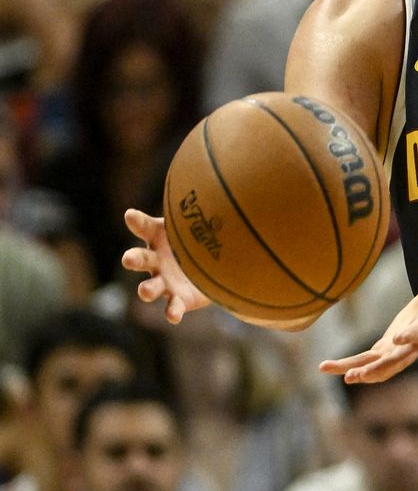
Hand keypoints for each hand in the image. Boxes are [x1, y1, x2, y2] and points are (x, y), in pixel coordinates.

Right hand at [123, 209, 211, 323]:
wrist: (217, 267)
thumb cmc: (200, 241)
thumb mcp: (195, 225)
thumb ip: (194, 210)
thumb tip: (205, 174)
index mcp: (158, 238)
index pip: (144, 226)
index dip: (138, 221)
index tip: (131, 215)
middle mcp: (156, 261)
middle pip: (139, 259)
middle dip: (133, 259)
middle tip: (128, 259)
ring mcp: (165, 282)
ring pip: (151, 287)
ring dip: (146, 290)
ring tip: (145, 291)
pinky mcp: (179, 300)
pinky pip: (172, 307)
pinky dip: (171, 311)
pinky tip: (172, 316)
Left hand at [322, 241, 417, 383]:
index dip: (412, 334)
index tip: (398, 338)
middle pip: (399, 359)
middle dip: (378, 368)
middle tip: (357, 375)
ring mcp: (402, 348)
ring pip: (381, 365)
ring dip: (360, 372)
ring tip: (337, 373)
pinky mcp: (389, 347)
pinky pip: (369, 360)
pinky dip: (350, 365)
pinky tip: (328, 367)